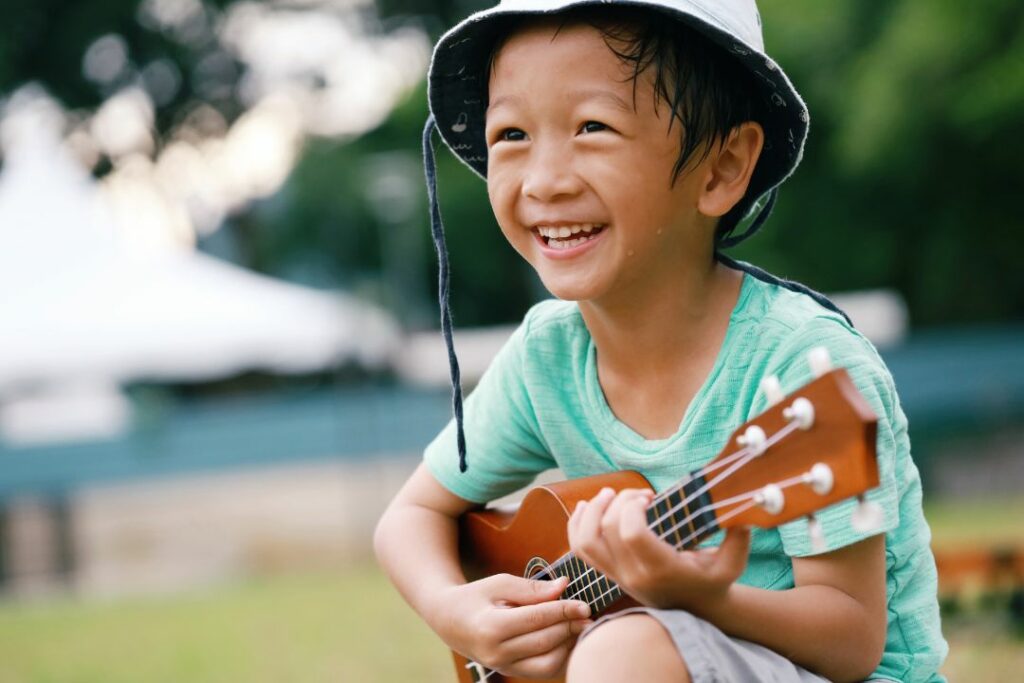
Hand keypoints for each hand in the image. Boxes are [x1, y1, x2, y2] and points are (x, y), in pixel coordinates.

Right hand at [429, 573, 592, 678]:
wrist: (449, 621)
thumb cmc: (475, 597)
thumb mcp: (498, 583)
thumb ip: (531, 588)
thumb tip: (564, 586)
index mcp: (491, 628)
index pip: (537, 619)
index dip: (564, 610)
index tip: (585, 604)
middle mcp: (496, 653)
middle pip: (545, 641)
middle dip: (570, 626)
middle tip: (586, 612)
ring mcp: (503, 667)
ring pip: (548, 663)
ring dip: (568, 644)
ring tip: (577, 625)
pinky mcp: (511, 673)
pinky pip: (544, 670)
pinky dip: (560, 656)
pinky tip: (565, 637)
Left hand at [567, 487, 750, 610]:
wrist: (696, 608)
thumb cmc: (713, 579)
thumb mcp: (733, 562)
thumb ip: (739, 537)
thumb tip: (741, 513)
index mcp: (661, 569)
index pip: (631, 534)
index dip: (632, 507)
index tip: (649, 497)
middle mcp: (633, 575)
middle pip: (607, 530)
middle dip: (619, 501)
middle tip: (640, 494)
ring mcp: (617, 576)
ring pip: (585, 541)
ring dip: (592, 511)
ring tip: (608, 494)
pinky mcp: (608, 573)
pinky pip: (579, 549)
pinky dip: (576, 524)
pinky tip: (587, 506)